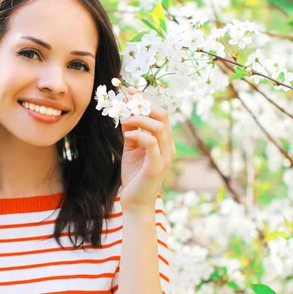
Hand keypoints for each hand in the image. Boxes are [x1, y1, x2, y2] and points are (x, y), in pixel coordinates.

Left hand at [118, 86, 175, 212]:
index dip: (146, 101)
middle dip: (145, 104)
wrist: (135, 202)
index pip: (160, 114)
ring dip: (140, 119)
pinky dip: (139, 134)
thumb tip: (124, 114)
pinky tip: (127, 133)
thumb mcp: (131, 150)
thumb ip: (131, 133)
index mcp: (164, 141)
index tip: (130, 91)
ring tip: (124, 120)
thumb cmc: (134, 176)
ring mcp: (164, 156)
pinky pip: (151, 143)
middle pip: (163, 116)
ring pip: (159, 127)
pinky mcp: (156, 166)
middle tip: (128, 99)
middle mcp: (168, 147)